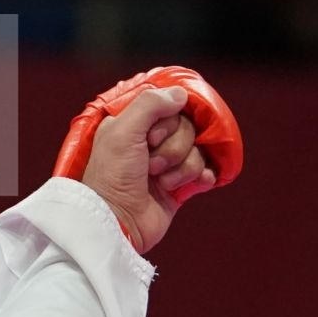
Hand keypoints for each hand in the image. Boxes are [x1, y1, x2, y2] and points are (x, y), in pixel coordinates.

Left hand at [80, 86, 214, 252]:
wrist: (118, 222)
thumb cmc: (113, 175)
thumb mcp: (123, 131)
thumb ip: (151, 104)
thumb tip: (181, 94)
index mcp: (133, 124)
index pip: (171, 107)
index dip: (167, 122)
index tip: (151, 137)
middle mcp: (150, 142)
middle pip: (188, 129)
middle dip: (173, 149)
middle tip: (151, 166)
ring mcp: (166, 165)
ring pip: (197, 151)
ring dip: (181, 168)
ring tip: (160, 182)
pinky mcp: (179, 187)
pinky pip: (205, 172)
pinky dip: (202, 177)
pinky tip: (196, 184)